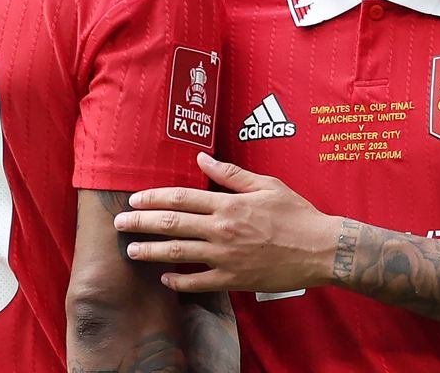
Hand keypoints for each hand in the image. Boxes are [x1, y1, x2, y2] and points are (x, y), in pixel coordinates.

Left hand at [114, 152, 342, 292]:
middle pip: (172, 224)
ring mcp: (226, 256)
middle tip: (119, 224)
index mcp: (229, 203)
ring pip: (178, 253)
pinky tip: (164, 278)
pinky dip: (178, 281)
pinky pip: (198, 282)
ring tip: (131, 250)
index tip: (134, 199)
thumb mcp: (266, 184)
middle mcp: (222, 229)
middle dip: (141, 223)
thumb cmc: (296, 213)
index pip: (181, 197)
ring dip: (150, 251)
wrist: (321, 249)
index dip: (153, 197)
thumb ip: (230, 173)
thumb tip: (201, 157)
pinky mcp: (234, 279)